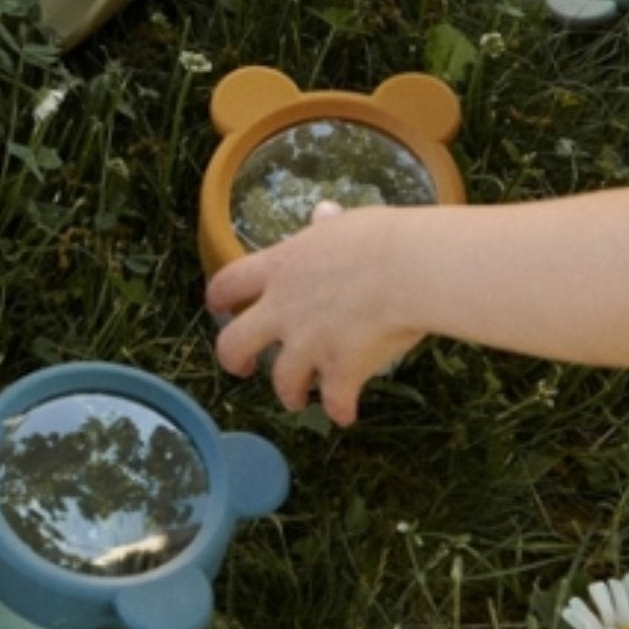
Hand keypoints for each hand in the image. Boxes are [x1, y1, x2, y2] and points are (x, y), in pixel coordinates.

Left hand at [207, 205, 422, 424]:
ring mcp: (309, 345)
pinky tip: (346, 414)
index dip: (218, 298)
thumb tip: (322, 213)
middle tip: (243, 366)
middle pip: (233, 344)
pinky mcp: (341, 371)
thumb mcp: (344, 226)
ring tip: (299, 398)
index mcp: (280, 269)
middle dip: (234, 359)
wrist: (410, 269)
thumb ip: (326, 227)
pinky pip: (335, 402)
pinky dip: (340, 411)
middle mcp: (283, 310)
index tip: (219, 307)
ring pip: (282, 382)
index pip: (228, 283)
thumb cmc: (382, 239)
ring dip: (290, 393)